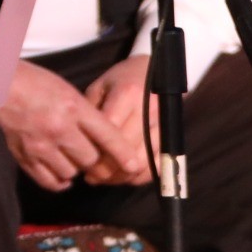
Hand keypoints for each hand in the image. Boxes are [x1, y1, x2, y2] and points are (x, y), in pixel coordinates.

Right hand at [0, 59, 142, 190]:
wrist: (1, 87)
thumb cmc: (39, 86)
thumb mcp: (71, 93)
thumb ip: (89, 117)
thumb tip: (110, 143)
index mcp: (74, 108)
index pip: (107, 136)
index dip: (123, 154)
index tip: (133, 166)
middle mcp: (59, 128)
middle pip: (90, 159)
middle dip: (93, 158)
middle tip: (88, 151)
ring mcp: (40, 145)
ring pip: (71, 172)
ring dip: (74, 167)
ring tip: (69, 156)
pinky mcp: (25, 156)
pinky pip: (50, 181)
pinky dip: (58, 180)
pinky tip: (60, 172)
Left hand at [82, 54, 156, 186]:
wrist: (152, 73)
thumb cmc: (120, 81)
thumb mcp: (99, 89)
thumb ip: (90, 114)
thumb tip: (80, 146)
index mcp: (128, 94)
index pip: (111, 131)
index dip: (96, 151)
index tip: (83, 163)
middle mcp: (149, 110)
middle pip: (127, 150)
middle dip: (106, 169)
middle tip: (91, 176)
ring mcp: (163, 125)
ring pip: (142, 162)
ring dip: (121, 176)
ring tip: (104, 178)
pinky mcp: (170, 137)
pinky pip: (157, 166)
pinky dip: (139, 177)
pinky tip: (123, 177)